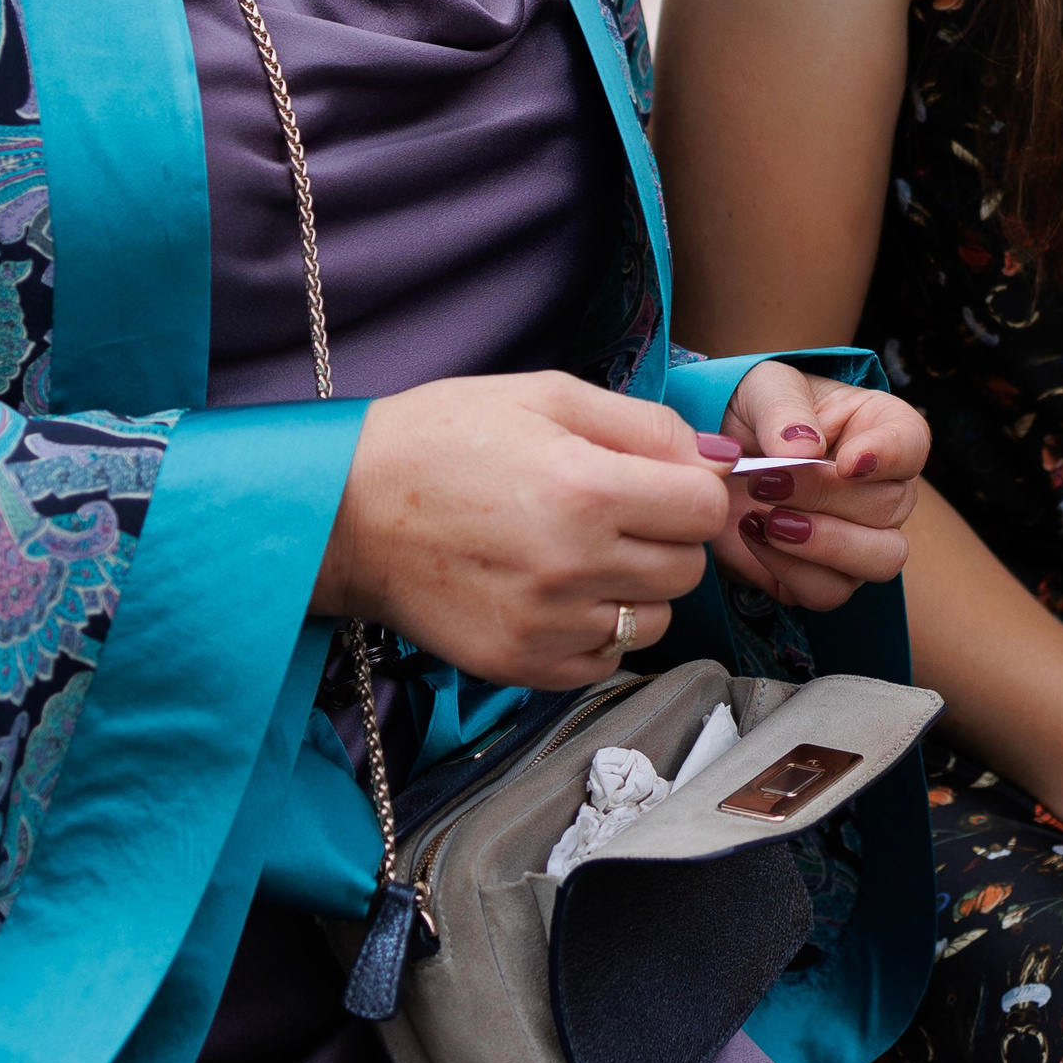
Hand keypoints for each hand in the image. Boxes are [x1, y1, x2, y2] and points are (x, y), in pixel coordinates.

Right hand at [313, 372, 731, 688]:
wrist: (346, 511)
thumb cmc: (442, 439)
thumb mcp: (545, 395)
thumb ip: (642, 424)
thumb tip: (716, 459)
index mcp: (586, 488)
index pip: (706, 508)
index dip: (693, 488)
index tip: (662, 481)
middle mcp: (574, 564)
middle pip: (687, 567)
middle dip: (667, 536)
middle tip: (616, 510)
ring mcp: (548, 625)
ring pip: (654, 620)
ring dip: (636, 587)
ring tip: (582, 552)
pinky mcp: (522, 666)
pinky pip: (606, 660)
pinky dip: (597, 630)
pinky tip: (557, 591)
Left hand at [712, 361, 926, 612]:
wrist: (716, 461)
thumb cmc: (754, 411)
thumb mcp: (763, 387)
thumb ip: (783, 410)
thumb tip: (802, 450)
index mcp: (882, 428)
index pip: (912, 443)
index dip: (887, 456)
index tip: (847, 462)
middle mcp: (885, 489)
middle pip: (890, 507)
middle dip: (826, 497)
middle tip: (768, 481)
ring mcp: (862, 540)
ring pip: (879, 562)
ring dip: (822, 544)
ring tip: (767, 519)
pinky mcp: (825, 578)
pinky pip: (827, 592)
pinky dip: (788, 569)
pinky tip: (753, 533)